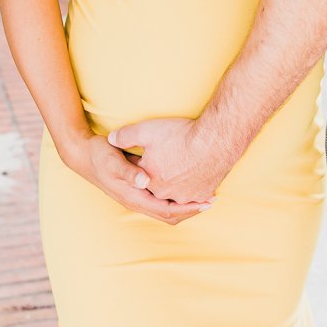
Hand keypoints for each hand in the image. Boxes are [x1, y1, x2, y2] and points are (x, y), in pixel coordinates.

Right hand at [63, 132, 209, 224]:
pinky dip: (177, 199)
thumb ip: (128, 170)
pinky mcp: (138, 191)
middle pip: (169, 215)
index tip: (205, 202)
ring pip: (166, 210)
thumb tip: (145, 181)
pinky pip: (162, 202)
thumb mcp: (113, 160)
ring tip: (205, 197)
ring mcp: (137, 198)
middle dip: (191, 210)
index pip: (166, 211)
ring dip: (185, 206)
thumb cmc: (99, 155)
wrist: (84, 155)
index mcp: (133, 197)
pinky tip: (187, 188)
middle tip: (212, 201)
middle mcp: (136, 201)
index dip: (187, 208)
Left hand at [107, 117, 227, 203]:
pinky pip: (195, 197)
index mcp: (150, 181)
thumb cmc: (180, 135)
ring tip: (176, 175)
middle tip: (162, 167)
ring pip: (177, 196)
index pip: (141, 177)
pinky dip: (193, 192)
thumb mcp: (147, 130)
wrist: (215, 140)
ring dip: (175, 190)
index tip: (145, 154)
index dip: (141, 164)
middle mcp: (166, 194)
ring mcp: (186, 195)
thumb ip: (125, 136)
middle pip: (159, 188)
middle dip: (159, 179)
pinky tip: (194, 182)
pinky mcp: (203, 193)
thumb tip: (111, 138)